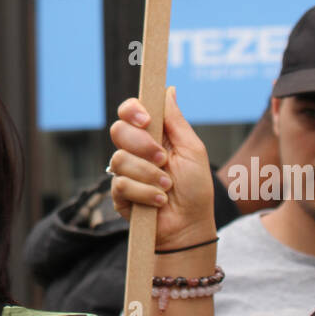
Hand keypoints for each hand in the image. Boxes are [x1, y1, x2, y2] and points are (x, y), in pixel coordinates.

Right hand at [108, 87, 214, 248]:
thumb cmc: (196, 188)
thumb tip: (168, 89)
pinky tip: (158, 201)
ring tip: (167, 186)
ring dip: (149, 174)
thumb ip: (177, 121)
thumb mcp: (193, 150)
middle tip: (163, 159)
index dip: (132, 110)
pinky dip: (145, 192)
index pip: (129, 111)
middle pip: (118, 130)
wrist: (190, 226)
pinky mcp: (119, 194)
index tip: (146, 120)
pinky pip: (121, 184)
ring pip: (120, 159)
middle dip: (142, 145)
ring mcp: (125, 171)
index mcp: (152, 135)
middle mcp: (135, 150)